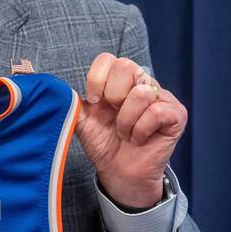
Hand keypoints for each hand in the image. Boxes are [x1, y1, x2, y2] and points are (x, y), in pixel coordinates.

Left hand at [74, 53, 185, 208]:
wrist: (119, 172)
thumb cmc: (104, 143)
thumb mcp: (83, 119)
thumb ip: (72, 102)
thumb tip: (53, 89)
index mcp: (120, 80)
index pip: (108, 59)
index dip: (97, 79)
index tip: (94, 102)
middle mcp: (142, 83)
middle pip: (126, 67)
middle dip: (112, 97)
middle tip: (113, 116)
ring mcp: (162, 97)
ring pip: (141, 93)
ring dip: (126, 120)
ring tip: (126, 132)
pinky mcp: (177, 114)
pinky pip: (156, 112)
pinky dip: (140, 130)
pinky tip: (139, 139)